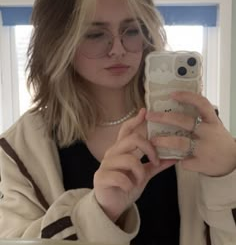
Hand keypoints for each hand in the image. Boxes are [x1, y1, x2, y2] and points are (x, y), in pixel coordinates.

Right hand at [93, 108, 176, 222]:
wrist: (111, 206)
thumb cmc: (127, 185)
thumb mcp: (144, 174)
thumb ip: (156, 164)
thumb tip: (175, 157)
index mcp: (122, 149)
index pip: (127, 129)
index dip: (135, 120)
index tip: (145, 112)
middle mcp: (113, 152)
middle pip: (132, 139)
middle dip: (149, 148)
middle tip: (156, 160)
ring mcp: (106, 164)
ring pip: (129, 159)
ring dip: (140, 171)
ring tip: (140, 180)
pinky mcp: (101, 177)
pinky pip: (120, 176)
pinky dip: (129, 184)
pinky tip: (129, 188)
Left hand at [147, 91, 235, 176]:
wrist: (233, 163)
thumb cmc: (218, 140)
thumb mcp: (213, 125)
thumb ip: (200, 117)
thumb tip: (178, 102)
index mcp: (212, 121)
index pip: (201, 103)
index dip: (187, 97)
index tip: (172, 94)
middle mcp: (208, 133)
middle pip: (184, 122)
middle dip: (164, 118)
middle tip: (150, 116)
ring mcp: (205, 149)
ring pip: (180, 142)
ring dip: (164, 141)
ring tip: (153, 140)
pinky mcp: (202, 163)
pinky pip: (184, 161)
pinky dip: (176, 159)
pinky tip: (169, 158)